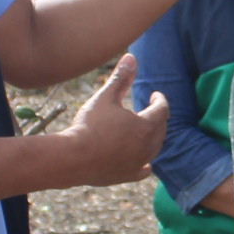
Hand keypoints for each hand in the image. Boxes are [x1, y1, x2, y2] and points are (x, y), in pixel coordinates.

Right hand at [59, 54, 168, 185]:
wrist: (72, 158)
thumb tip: (131, 57)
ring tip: (145, 130)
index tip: (154, 95)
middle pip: (161, 129)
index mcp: (146, 126)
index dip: (159, 100)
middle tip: (150, 110)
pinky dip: (145, 164)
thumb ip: (120, 78)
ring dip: (153, 138)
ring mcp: (138, 163)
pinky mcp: (128, 176)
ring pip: (154, 148)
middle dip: (158, 118)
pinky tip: (146, 164)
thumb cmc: (88, 125)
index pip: (162, 109)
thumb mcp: (105, 97)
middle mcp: (147, 146)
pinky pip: (143, 170)